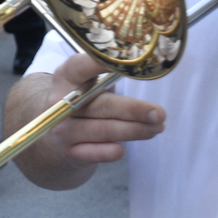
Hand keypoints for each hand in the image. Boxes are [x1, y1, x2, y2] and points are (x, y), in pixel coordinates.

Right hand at [43, 53, 165, 165]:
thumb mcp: (89, 83)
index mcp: (65, 77)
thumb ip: (108, 76)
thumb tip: (143, 70)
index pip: (82, 67)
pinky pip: (93, 153)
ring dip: (133, 130)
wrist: (58, 135)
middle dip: (134, 110)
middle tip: (160, 113)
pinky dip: (108, 151)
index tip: (130, 64)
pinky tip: (122, 149)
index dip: (102, 64)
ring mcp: (62, 128)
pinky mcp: (69, 152)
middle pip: (101, 105)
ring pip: (103, 130)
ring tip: (157, 128)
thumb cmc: (85, 102)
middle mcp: (60, 102)